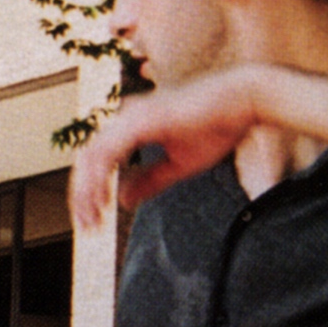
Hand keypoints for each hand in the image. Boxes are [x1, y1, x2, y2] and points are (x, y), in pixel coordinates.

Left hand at [71, 67, 267, 228]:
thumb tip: (121, 200)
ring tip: (93, 221)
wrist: (246, 100)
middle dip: (81, 196)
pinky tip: (104, 203)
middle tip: (87, 226)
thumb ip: (149, 180)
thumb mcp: (178, 164)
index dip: (90, 190)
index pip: (98, 159)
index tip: (92, 218)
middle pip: (88, 159)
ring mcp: (132, 116)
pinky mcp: (142, 121)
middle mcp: (128, 118)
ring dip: (87, 193)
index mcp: (134, 125)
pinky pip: (108, 154)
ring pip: (92, 158)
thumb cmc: (219, 126)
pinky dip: (100, 180)